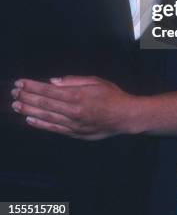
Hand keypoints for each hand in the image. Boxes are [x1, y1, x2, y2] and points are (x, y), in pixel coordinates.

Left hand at [11, 76, 138, 139]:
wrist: (125, 116)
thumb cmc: (112, 96)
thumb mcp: (95, 81)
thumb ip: (73, 81)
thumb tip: (53, 82)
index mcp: (78, 95)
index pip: (49, 90)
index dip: (33, 87)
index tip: (21, 83)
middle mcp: (72, 111)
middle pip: (44, 104)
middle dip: (27, 97)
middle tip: (14, 93)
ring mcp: (72, 124)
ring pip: (46, 117)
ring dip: (29, 111)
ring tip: (16, 105)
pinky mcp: (74, 133)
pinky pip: (53, 128)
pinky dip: (40, 124)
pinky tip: (30, 120)